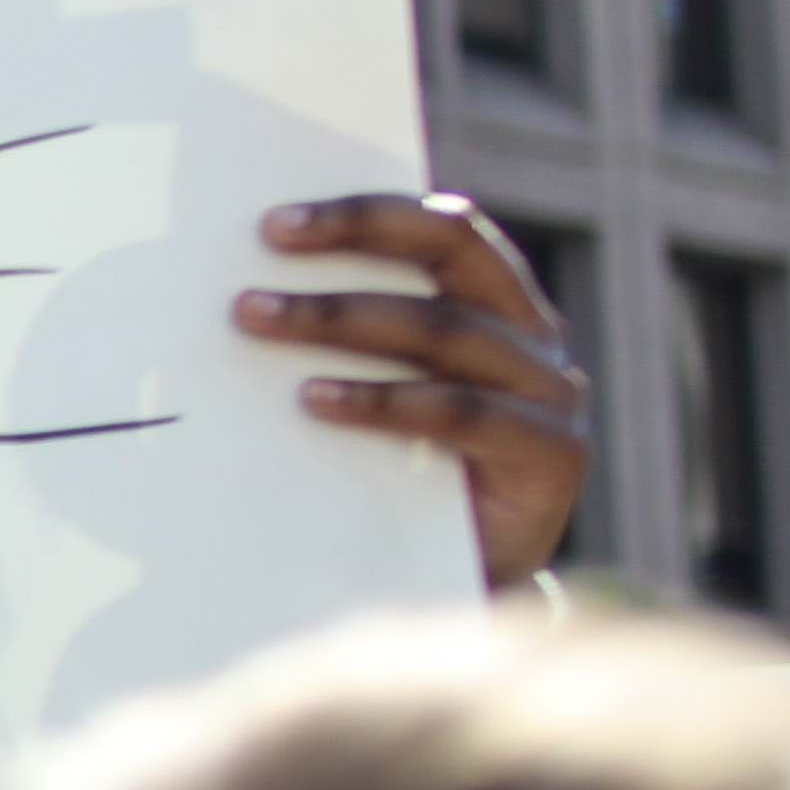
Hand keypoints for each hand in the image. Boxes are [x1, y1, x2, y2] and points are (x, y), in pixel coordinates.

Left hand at [232, 190, 591, 596]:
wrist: (461, 574)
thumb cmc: (401, 470)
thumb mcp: (374, 393)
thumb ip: (342, 344)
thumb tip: (236, 297)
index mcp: (494, 302)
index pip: (443, 230)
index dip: (366, 216)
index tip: (275, 224)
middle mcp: (531, 334)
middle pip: (450, 259)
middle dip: (351, 247)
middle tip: (254, 271)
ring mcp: (549, 391)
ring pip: (444, 331)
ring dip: (342, 321)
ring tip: (257, 321)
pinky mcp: (552, 453)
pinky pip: (461, 412)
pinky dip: (385, 401)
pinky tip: (316, 399)